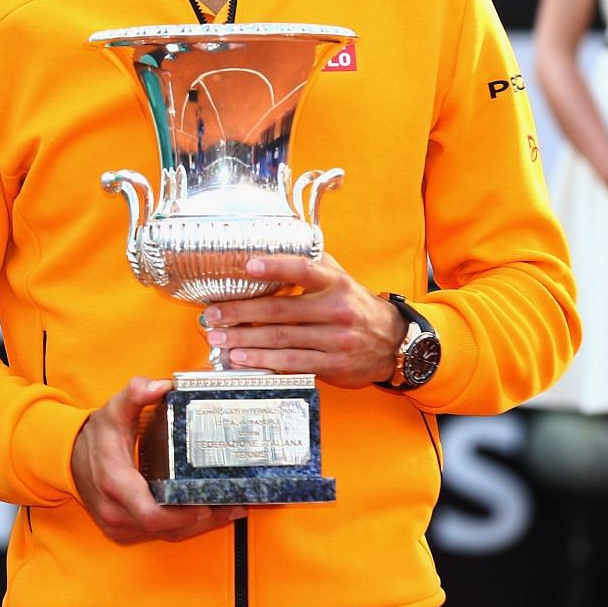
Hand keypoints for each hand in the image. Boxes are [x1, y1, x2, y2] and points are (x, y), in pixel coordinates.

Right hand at [70, 378, 245, 543]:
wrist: (69, 457)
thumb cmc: (95, 435)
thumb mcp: (114, 410)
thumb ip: (136, 394)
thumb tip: (160, 385)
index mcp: (115, 483)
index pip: (151, 514)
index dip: (182, 516)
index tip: (208, 504)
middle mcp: (116, 511)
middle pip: (167, 529)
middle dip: (203, 520)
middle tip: (235, 505)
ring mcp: (118, 525)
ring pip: (166, 535)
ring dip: (198, 526)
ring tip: (230, 510)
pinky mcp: (123, 530)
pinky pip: (158, 534)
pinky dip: (183, 526)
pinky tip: (207, 513)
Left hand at [198, 253, 404, 387]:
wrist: (394, 343)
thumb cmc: (356, 306)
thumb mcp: (341, 278)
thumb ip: (312, 263)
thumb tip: (275, 241)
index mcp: (336, 283)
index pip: (303, 270)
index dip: (275, 267)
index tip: (247, 265)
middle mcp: (336, 310)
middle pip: (280, 310)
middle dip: (241, 313)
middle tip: (213, 314)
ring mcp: (334, 340)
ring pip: (281, 339)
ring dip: (245, 340)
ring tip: (218, 337)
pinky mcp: (331, 365)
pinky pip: (291, 363)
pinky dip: (263, 361)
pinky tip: (241, 359)